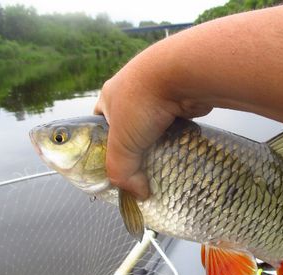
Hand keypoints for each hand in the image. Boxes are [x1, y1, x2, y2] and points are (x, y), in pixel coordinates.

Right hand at [94, 50, 211, 199]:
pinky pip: (173, 123)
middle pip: (129, 128)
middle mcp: (132, 92)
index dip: (103, 146)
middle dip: (135, 148)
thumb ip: (122, 171)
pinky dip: (175, 136)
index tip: (113, 164)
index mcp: (109, 98)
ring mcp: (157, 94)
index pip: (99, 125)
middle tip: (140, 168)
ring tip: (161, 162)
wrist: (183, 74)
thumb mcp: (122, 143)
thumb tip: (137, 193)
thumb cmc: (142, 103)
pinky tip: (178, 149)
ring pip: (154, 126)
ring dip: (157, 143)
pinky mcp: (178, 99)